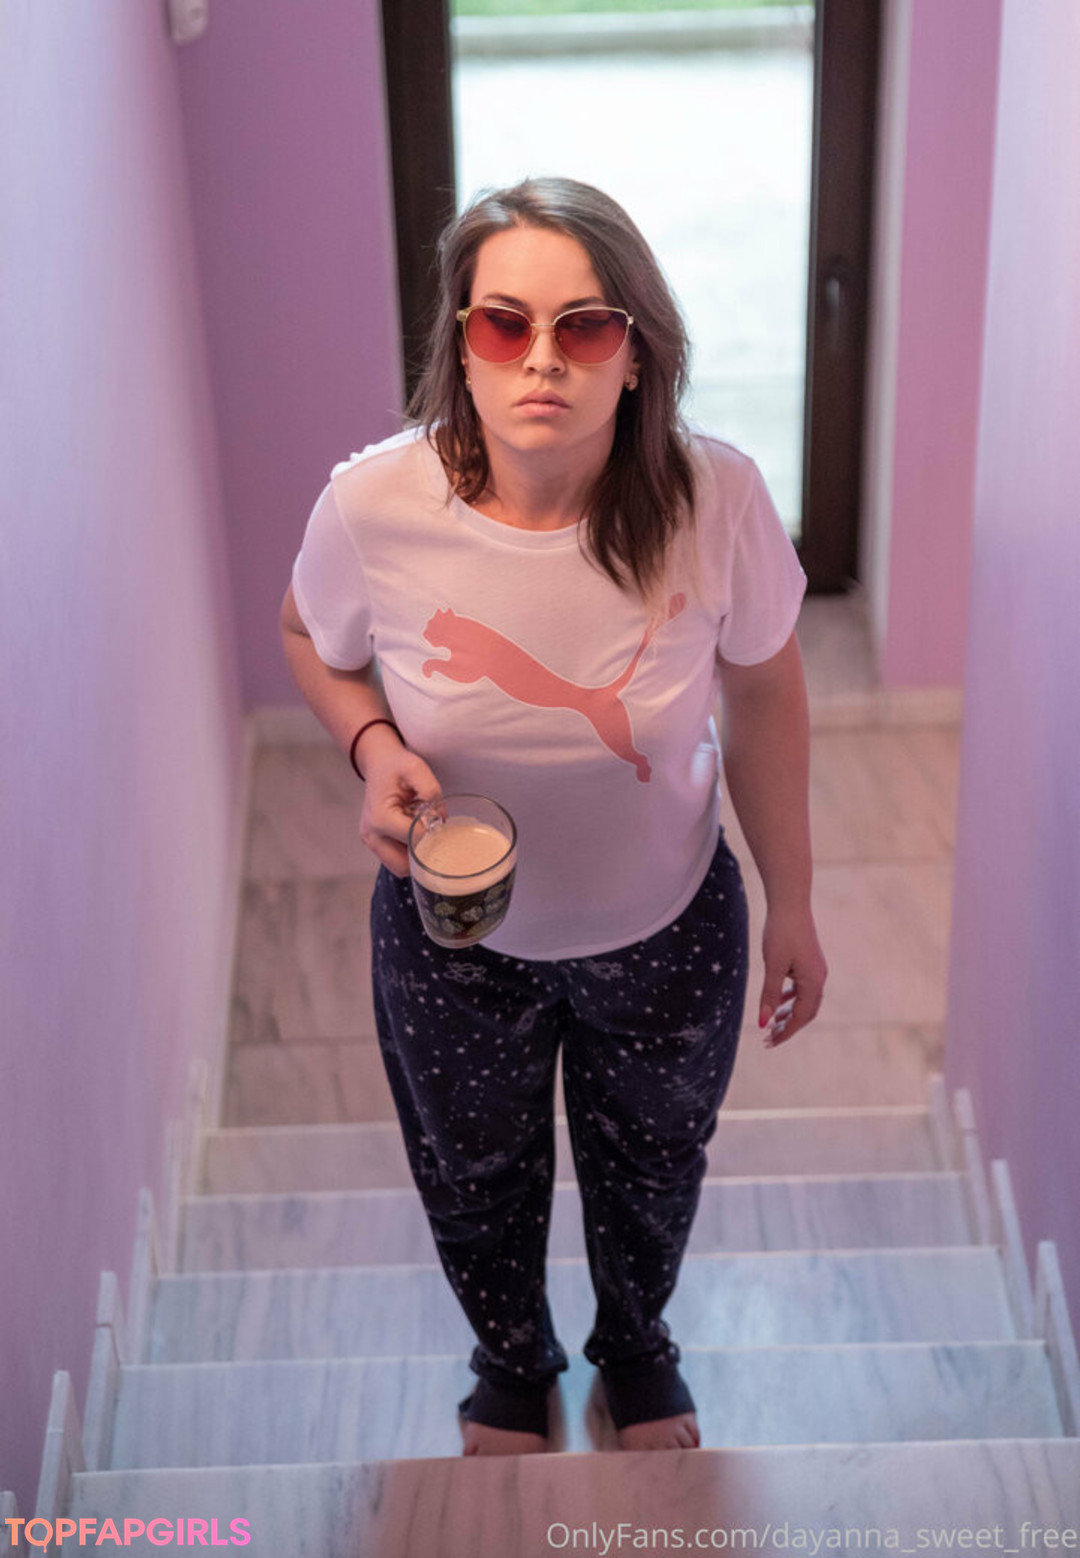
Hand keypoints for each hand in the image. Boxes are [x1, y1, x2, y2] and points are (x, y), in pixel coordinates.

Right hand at [358, 745, 441, 876]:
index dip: (433, 835)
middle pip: (404, 865)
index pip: (415, 840)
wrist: (378, 764)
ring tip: (422, 832)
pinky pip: (396, 860)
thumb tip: (441, 820)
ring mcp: (371, 841)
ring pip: (400, 867)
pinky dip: (409, 853)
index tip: (442, 824)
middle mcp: (372, 834)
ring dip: (416, 855)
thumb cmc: (396, 766)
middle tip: (435, 835)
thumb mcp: (417, 768)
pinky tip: (415, 834)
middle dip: (424, 855)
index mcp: (380, 818)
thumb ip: (431, 791)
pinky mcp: (375, 844)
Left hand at [757, 904, 826, 1047]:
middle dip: (788, 1027)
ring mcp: (816, 969)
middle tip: (769, 1038)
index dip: (785, 1032)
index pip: (800, 1017)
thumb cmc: (781, 933)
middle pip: (806, 1012)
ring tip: (773, 1024)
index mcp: (813, 982)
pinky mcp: (810, 961)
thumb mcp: (773, 966)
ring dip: (790, 1013)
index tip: (769, 1042)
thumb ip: (769, 996)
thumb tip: (763, 1024)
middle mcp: (819, 977)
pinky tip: (778, 999)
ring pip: (805, 1000)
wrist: (790, 903)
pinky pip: (803, 987)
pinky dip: (791, 997)